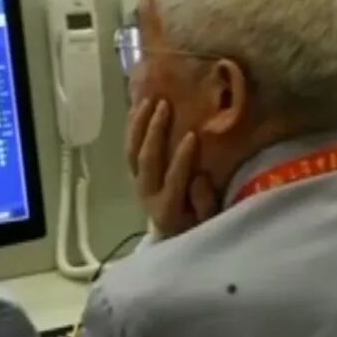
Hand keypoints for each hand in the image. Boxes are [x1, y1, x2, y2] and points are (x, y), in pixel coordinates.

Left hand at [127, 99, 217, 239]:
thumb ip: (204, 204)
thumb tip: (199, 178)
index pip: (174, 179)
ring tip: (148, 101)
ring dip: (139, 125)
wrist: (171, 236)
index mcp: (168, 209)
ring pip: (133, 151)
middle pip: (147, 160)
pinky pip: (128, 149)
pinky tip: (136, 107)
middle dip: (154, 132)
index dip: (182, 158)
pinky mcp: (134, 175)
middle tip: (164, 106)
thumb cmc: (196, 226)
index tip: (193, 135)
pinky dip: (131, 128)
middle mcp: (147, 194)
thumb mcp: (208, 222)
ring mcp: (138, 183)